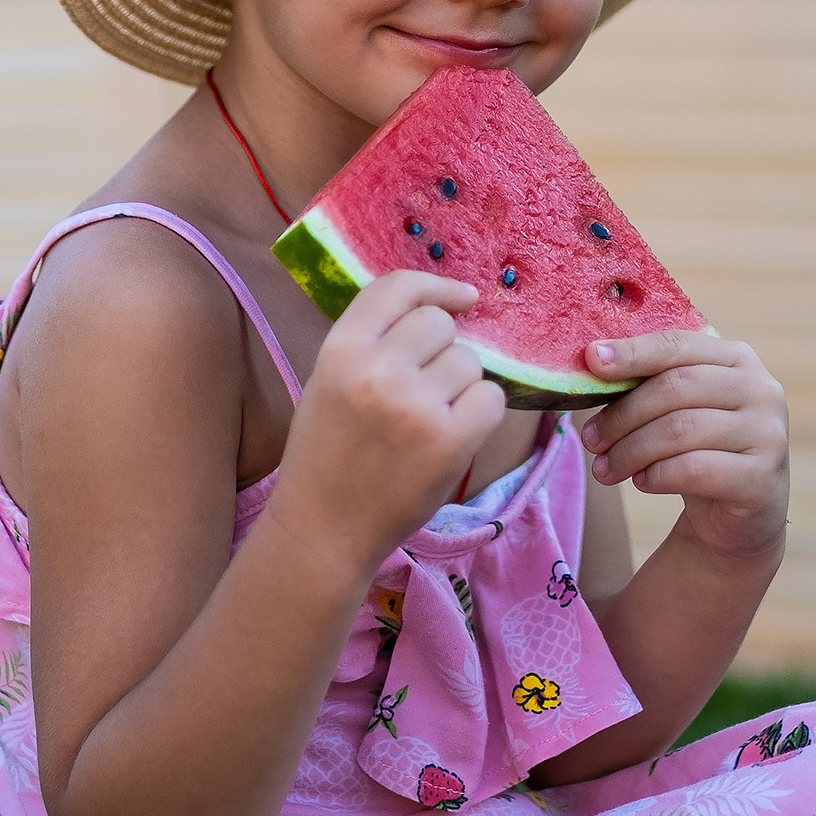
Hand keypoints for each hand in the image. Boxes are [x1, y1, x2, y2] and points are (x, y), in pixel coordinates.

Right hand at [272, 270, 508, 573]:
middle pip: (440, 323)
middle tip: (426, 388)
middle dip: (442, 350)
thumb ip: (373, 342)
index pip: (397, 288)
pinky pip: (492, 399)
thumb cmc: (328, 453)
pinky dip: (481, 414)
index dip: (435, 286)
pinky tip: (455, 434)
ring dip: (461, 385)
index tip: (462, 298)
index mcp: (340, 349)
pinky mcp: (449, 442)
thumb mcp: (329, 381)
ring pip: (469, 361)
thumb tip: (443, 308)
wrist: (323, 529)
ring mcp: (415, 405)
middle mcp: (377, 369)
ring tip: (432, 419)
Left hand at [575, 332, 788, 559]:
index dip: (632, 351)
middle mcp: (761, 389)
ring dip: (631, 451)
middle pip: (675, 387)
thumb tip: (591, 362)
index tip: (590, 360)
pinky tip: (641, 482)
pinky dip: (657, 475)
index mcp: (737, 358)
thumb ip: (649, 382)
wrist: (742, 514)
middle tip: (590, 439)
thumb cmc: (700, 448)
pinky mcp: (762, 478)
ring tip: (604, 470)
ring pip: (680, 430)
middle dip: (623, 414)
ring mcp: (768, 433)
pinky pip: (695, 469)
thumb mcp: (679, 409)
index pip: (677, 345)